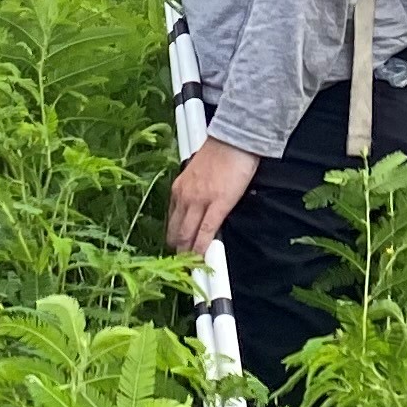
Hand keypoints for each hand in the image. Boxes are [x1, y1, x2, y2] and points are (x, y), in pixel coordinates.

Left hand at [165, 138, 260, 258]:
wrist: (234, 139)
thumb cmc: (220, 153)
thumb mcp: (198, 172)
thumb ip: (194, 190)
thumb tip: (198, 206)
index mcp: (179, 188)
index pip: (172, 221)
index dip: (174, 240)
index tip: (177, 251)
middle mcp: (184, 196)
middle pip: (176, 232)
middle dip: (179, 252)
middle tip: (184, 266)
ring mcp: (199, 201)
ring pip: (187, 235)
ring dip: (189, 254)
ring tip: (193, 267)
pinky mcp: (218, 204)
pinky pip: (206, 232)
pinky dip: (203, 248)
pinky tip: (204, 259)